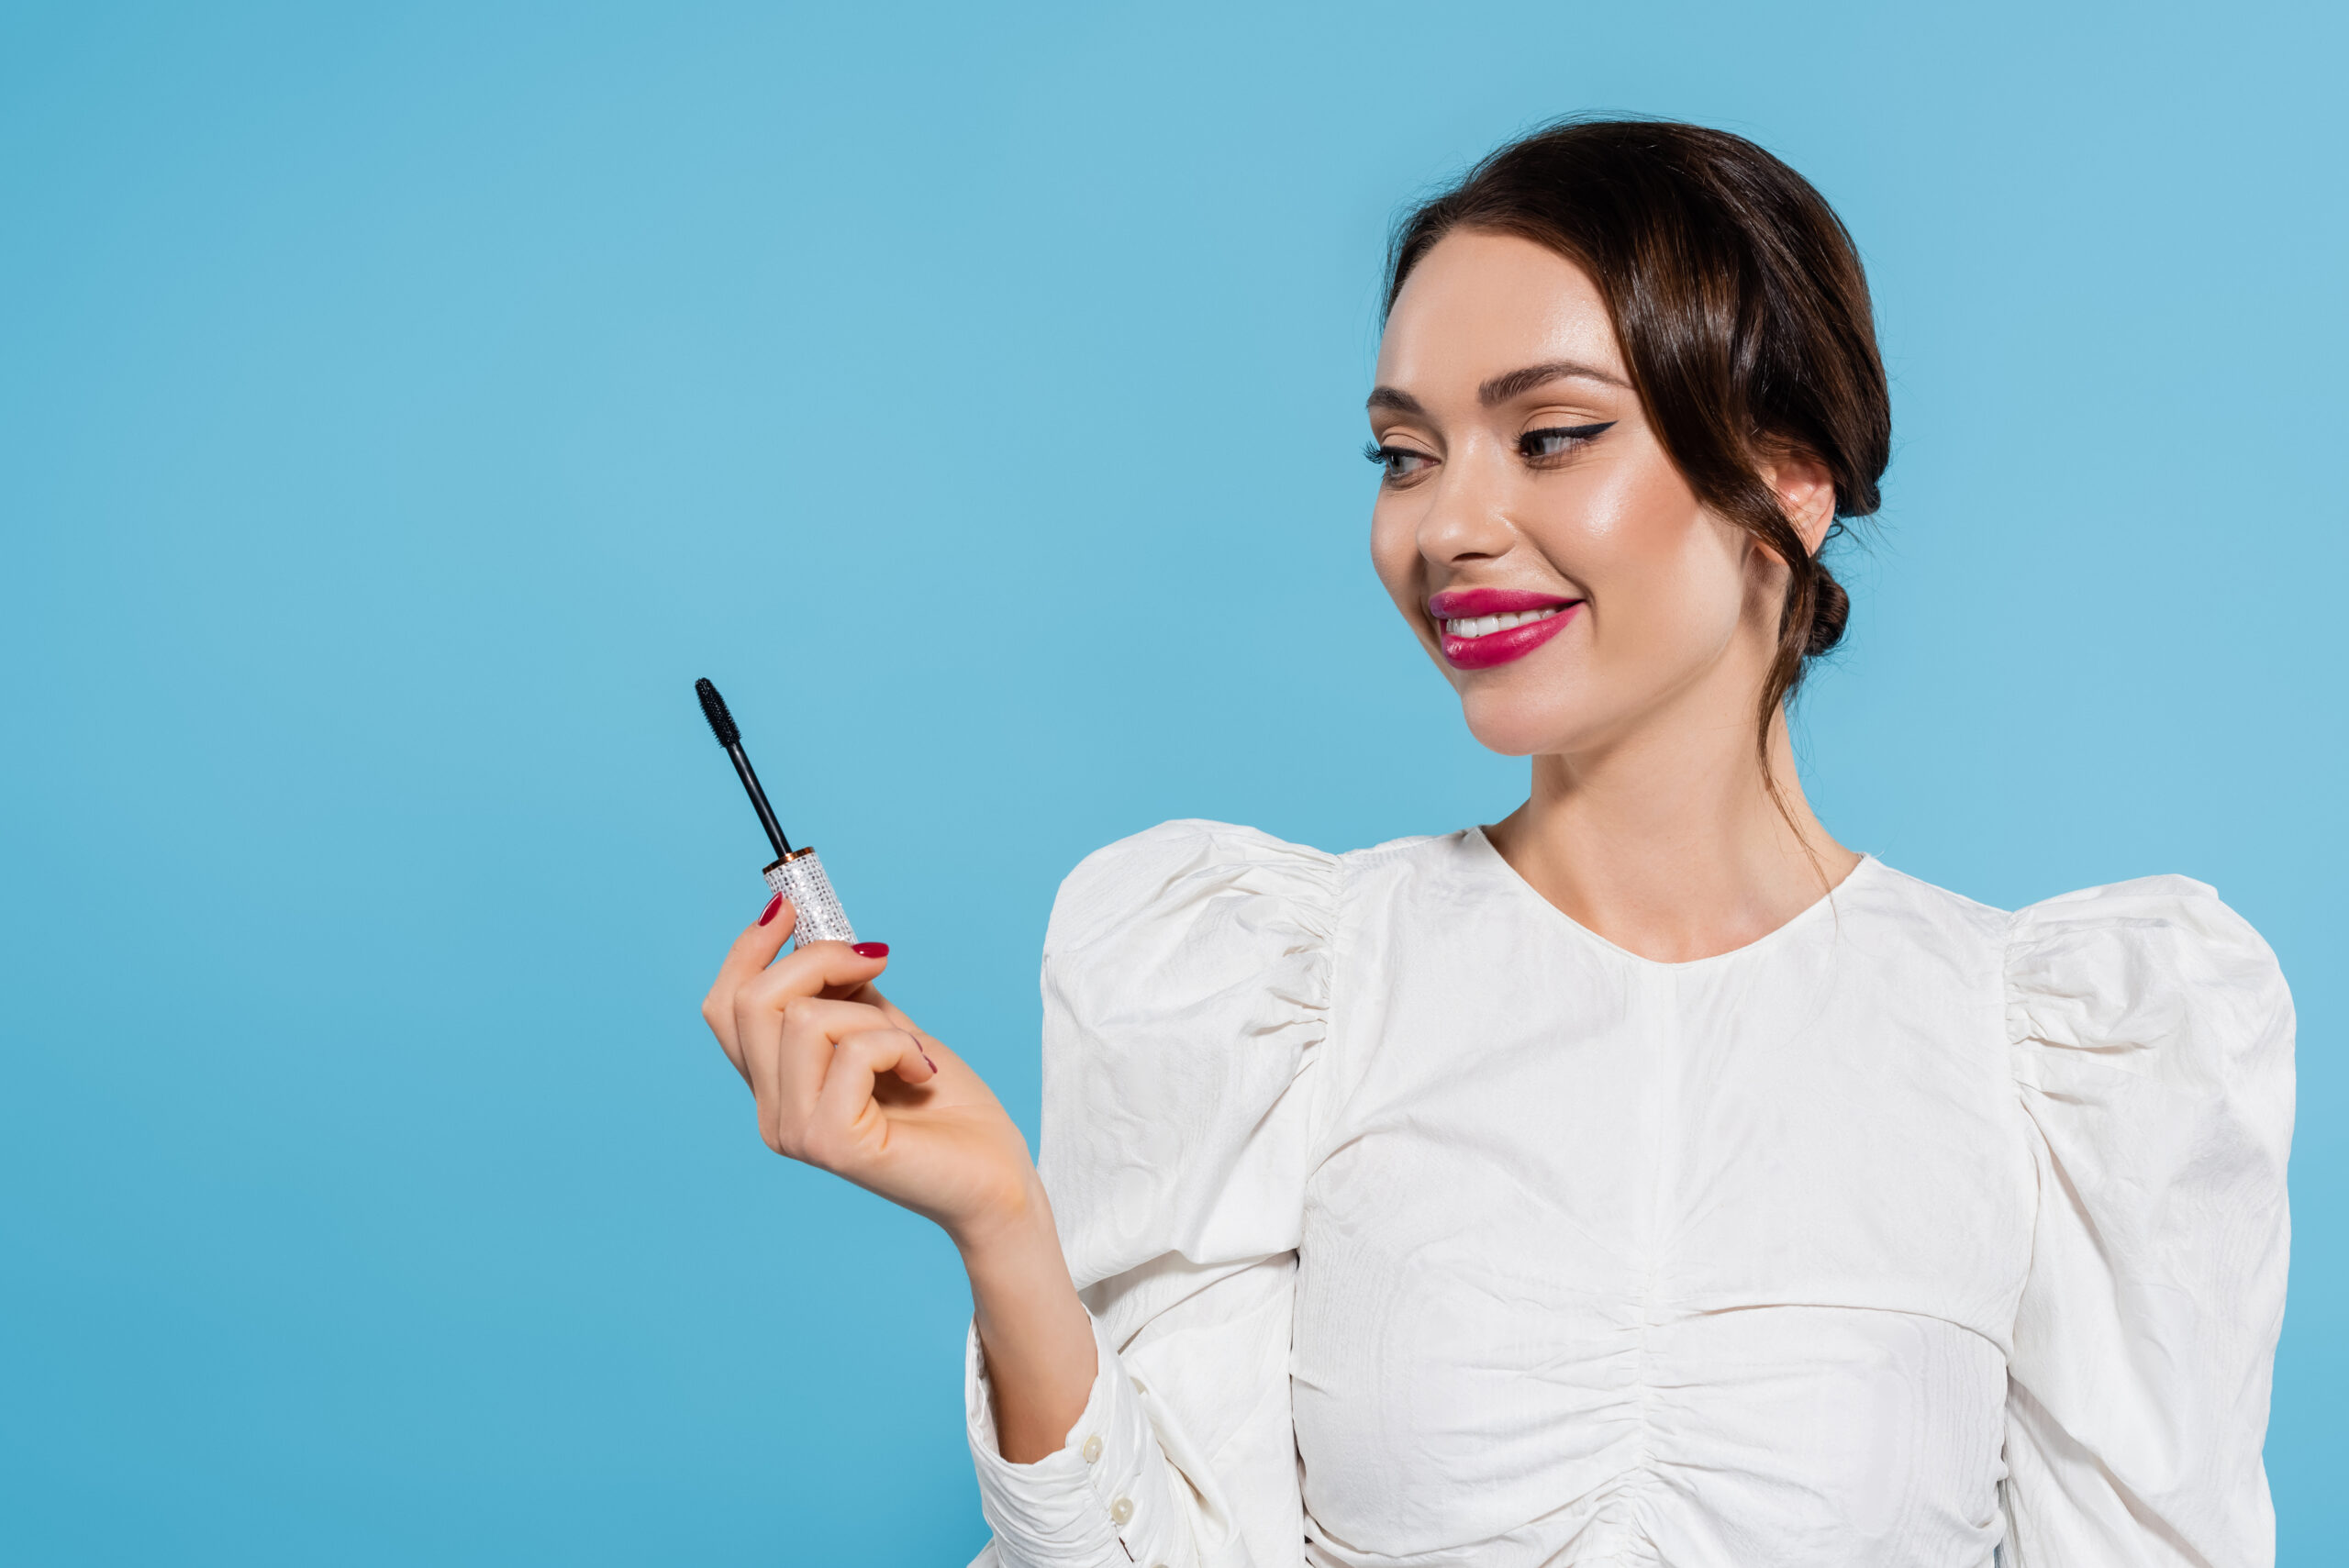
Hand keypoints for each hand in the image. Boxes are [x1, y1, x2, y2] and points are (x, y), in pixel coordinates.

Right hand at [700, 897, 1038, 1246]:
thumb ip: (843, 992)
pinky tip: (921, 1073)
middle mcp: (771, 1114)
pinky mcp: (830, 1143)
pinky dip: (898, 1045)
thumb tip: (812, 930)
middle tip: (878, 961)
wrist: (993, 1175)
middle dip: (819, 959)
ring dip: (874, 1016)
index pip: (725, 1007)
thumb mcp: (885, 1027)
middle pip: (752, 1001)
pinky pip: (853, 1050)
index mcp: (775, 1086)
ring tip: (909, 1049)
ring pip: (804, 1019)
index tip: (789, 905)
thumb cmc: (945, 1106)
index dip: (748, 948)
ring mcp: (795, 1133)